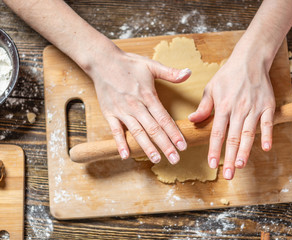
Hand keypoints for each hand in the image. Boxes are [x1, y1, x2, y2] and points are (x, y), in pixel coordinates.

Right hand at [87, 45, 190, 164]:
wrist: (102, 61)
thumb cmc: (128, 63)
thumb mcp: (151, 65)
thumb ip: (170, 73)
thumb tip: (189, 73)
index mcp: (148, 95)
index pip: (164, 118)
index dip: (174, 133)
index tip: (183, 145)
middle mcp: (135, 106)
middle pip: (153, 129)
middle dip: (165, 145)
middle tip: (175, 159)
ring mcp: (122, 111)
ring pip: (137, 132)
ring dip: (147, 147)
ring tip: (157, 159)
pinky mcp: (109, 113)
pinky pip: (115, 131)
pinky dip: (120, 143)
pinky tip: (126, 155)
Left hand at [188, 42, 275, 179]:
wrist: (250, 59)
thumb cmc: (228, 75)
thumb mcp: (211, 88)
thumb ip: (203, 107)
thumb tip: (192, 120)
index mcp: (222, 106)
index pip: (217, 132)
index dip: (214, 149)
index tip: (212, 164)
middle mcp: (238, 109)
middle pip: (233, 138)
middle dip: (230, 158)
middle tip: (228, 174)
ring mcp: (254, 108)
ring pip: (249, 133)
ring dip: (245, 151)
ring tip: (241, 165)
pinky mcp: (267, 105)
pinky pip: (267, 123)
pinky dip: (267, 135)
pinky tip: (265, 148)